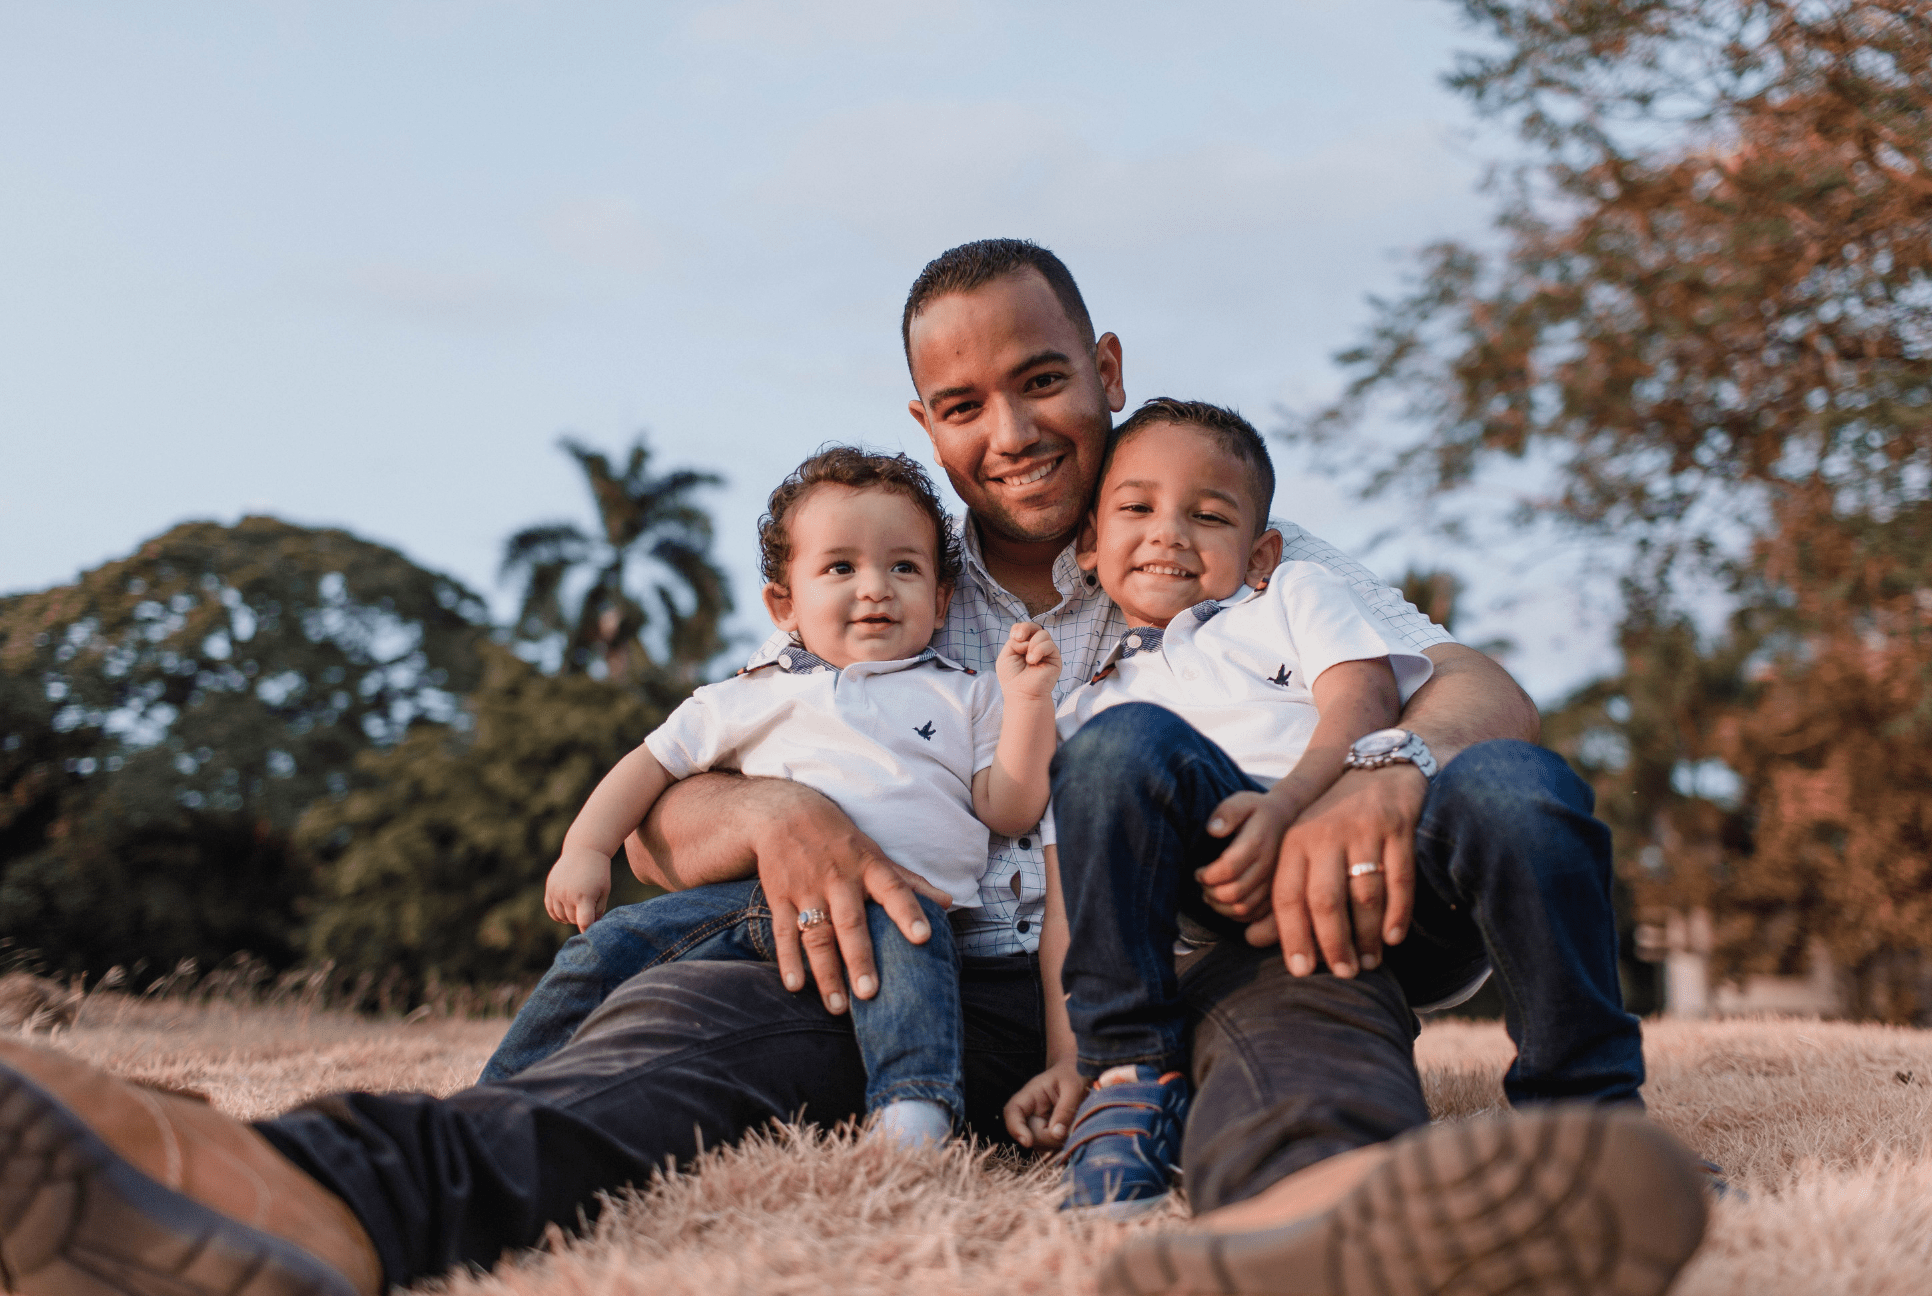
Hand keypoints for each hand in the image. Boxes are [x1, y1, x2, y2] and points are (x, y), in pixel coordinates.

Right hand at [544, 846, 612, 932]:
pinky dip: (557, 914)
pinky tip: (566, 910)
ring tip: (579, 908)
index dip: (588, 929)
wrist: (584, 850)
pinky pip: (550, 909)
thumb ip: (598, 910)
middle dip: (581, 918)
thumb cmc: (598, 872)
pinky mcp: (550, 888)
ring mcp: (557, 892)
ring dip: (570, 917)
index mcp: (584, 896)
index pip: (584, 922)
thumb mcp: (604, 890)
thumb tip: (591, 926)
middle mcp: (568, 895)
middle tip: (589, 909)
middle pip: (573, 919)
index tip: (592, 931)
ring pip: (561, 916)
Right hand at [750, 781, 952, 1014]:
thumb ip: (910, 882)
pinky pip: (784, 932)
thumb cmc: (841, 841)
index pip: (894, 889)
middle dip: (860, 958)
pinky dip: (788, 960)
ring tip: (838, 1006)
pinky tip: (795, 986)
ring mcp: (807, 889)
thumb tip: (949, 903)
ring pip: (817, 935)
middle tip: (870, 993)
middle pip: (850, 923)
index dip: (909, 912)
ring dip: (826, 972)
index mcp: (868, 867)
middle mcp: (838, 879)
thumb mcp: (876, 854)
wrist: (785, 814)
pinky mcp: (780, 897)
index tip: (924, 938)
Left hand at [996, 621, 1060, 702]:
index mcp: (1024, 646)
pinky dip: (1039, 650)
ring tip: (1028, 659)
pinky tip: (1033, 661)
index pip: (1024, 628)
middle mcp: (1036, 647)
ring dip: (1032, 644)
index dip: (1019, 628)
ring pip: (1043, 634)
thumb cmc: (1012, 678)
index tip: (1014, 637)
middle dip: (1026, 628)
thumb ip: (1015, 642)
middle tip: (1018, 638)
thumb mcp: (1006, 655)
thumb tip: (1028, 639)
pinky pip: (1049, 644)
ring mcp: (1046, 652)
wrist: (1022, 694)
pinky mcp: (1055, 658)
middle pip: (1035, 627)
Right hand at [1003, 1059, 1088, 1149]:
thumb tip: (1056, 1134)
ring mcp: (1037, 1122)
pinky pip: (1049, 1145)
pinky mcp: (1047, 1132)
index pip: (1012, 1111)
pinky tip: (1071, 1133)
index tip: (1028, 1142)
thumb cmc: (1075, 1075)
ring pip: (1039, 1143)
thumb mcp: (1073, 1088)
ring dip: (1056, 1142)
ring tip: (1073, 1127)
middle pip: (1028, 1133)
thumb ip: (1065, 1110)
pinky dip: (1060, 1144)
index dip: (1015, 1128)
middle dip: (1048, 1138)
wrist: (1081, 1073)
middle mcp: (1030, 1110)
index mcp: (1031, 1094)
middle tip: (1070, 1130)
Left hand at [1194, 790, 1293, 921]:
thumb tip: (1213, 830)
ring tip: (1209, 893)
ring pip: (1243, 907)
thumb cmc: (1258, 811)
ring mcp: (1274, 882)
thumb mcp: (1242, 801)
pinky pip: (1254, 915)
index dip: (1207, 875)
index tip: (1197, 872)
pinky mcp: (1277, 893)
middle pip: (1234, 892)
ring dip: (1219, 906)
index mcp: (1257, 843)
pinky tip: (1225, 902)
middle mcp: (1268, 866)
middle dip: (1210, 892)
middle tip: (1202, 883)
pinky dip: (1234, 914)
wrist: (1289, 819)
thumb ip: (1227, 812)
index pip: (1228, 869)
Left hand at [1245, 764, 1425, 977]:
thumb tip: (1252, 940)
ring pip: (1364, 894)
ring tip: (1369, 962)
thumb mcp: (1301, 847)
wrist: (1377, 769)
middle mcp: (1325, 835)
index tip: (1301, 970)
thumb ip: (1282, 892)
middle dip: (1333, 943)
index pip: (1288, 896)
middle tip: (1343, 973)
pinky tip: (1393, 938)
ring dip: (1367, 935)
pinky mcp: (1397, 828)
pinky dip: (1397, 913)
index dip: (1292, 935)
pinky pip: (1399, 879)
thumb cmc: (1334, 823)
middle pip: (1325, 900)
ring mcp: (1363, 831)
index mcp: (1295, 841)